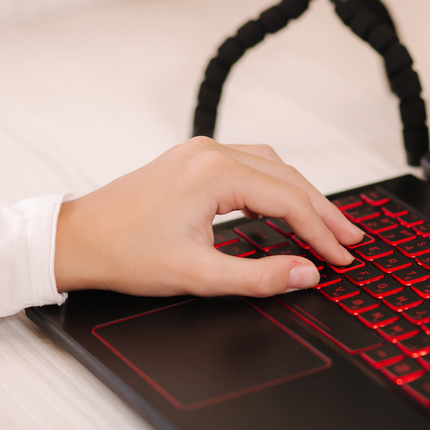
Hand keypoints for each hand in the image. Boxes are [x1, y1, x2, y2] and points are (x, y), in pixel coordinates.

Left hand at [54, 137, 364, 297]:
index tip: (342, 255)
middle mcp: (210, 153)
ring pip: (272, 167)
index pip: (289, 201)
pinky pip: (250, 165)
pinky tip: (287, 206)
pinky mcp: (193, 160)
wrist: (77, 240)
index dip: (322, 231)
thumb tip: (306, 273)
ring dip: (303, 194)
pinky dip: (277, 186)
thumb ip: (260, 276)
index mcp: (215, 174)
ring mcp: (200, 153)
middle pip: (288, 178)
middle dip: (324, 210)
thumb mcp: (199, 275)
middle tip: (352, 238)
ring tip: (328, 223)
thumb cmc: (124, 254)